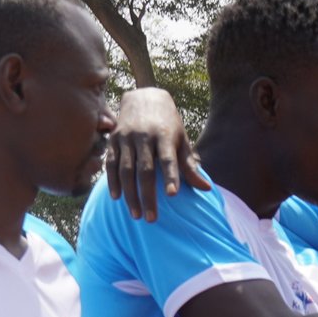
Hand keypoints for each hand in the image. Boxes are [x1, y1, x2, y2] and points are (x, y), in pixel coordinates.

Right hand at [106, 87, 208, 222]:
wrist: (144, 97)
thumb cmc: (168, 124)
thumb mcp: (182, 140)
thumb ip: (190, 165)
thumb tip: (206, 189)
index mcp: (164, 135)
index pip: (168, 159)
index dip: (171, 177)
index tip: (173, 195)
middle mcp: (144, 136)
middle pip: (145, 170)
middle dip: (148, 195)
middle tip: (152, 219)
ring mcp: (126, 137)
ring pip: (126, 170)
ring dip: (130, 194)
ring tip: (136, 215)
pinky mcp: (113, 139)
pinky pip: (110, 163)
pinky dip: (112, 181)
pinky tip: (117, 198)